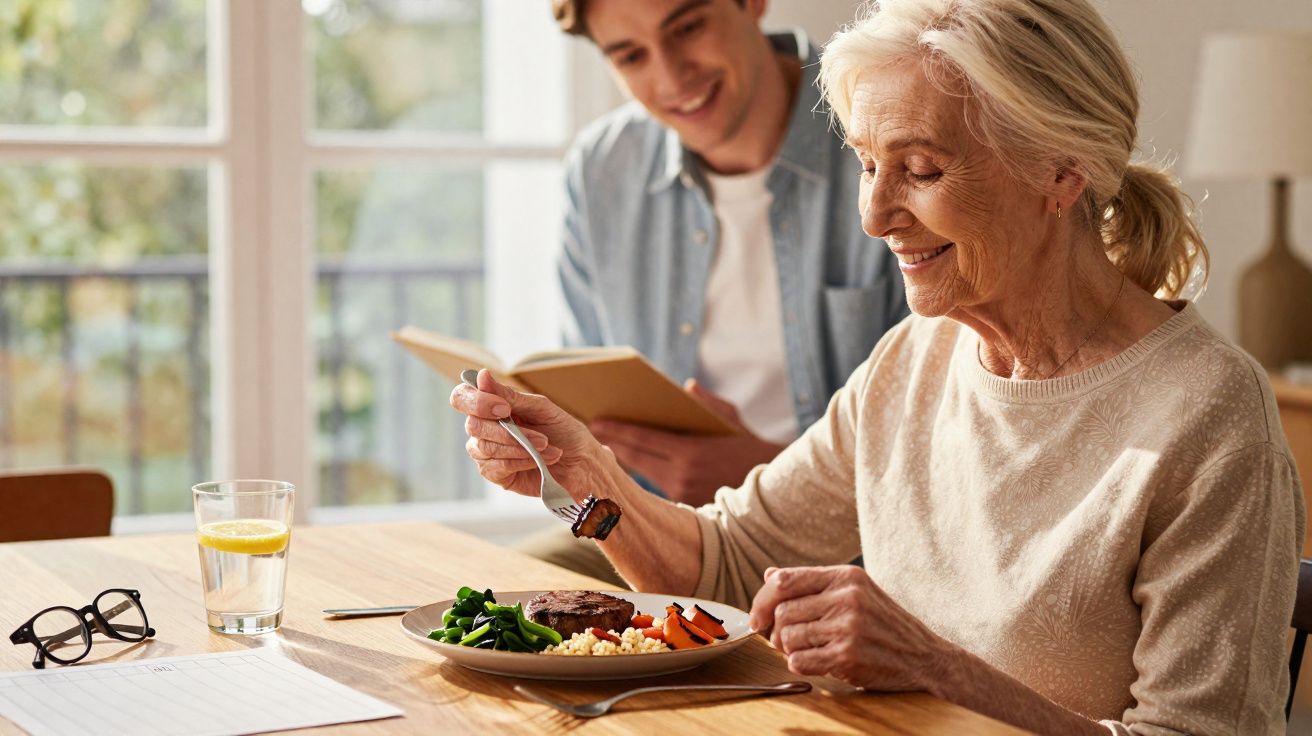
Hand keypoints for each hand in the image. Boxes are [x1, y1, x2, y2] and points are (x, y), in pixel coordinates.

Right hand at [449, 369, 607, 497]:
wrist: (581, 463)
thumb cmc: (563, 431)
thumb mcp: (541, 408)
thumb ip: (510, 395)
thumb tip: (481, 376)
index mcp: (492, 405)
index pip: (462, 398)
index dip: (476, 402)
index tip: (504, 408)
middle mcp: (484, 428)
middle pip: (473, 426)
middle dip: (507, 431)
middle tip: (541, 436)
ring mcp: (486, 452)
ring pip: (485, 447)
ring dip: (520, 447)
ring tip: (547, 447)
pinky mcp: (495, 474)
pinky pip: (496, 466)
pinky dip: (520, 461)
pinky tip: (538, 460)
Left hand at [589, 380, 785, 505]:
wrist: (770, 491)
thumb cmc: (748, 447)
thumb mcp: (731, 420)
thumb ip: (708, 402)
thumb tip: (689, 386)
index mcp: (691, 452)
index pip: (644, 439)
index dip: (618, 430)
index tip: (596, 421)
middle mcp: (682, 475)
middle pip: (636, 458)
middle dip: (612, 443)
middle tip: (590, 431)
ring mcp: (681, 493)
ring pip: (641, 473)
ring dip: (621, 458)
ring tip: (602, 445)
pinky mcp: (683, 504)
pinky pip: (654, 485)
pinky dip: (638, 473)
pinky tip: (623, 464)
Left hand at [749, 565, 953, 692]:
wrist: (924, 656)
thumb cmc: (884, 624)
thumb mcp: (854, 592)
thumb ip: (812, 584)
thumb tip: (769, 574)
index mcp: (845, 576)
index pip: (784, 581)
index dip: (762, 601)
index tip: (757, 619)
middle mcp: (847, 597)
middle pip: (782, 612)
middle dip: (777, 631)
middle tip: (786, 641)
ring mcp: (848, 627)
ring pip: (788, 638)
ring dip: (790, 650)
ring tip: (808, 650)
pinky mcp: (848, 656)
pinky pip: (799, 661)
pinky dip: (801, 664)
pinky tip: (817, 662)